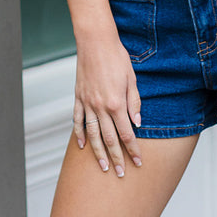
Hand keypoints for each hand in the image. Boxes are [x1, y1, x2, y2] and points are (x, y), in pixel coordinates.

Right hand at [72, 35, 142, 176]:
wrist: (95, 42)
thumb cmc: (116, 58)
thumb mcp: (132, 80)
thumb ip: (134, 103)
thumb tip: (137, 123)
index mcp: (116, 103)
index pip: (127, 134)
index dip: (134, 150)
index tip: (139, 162)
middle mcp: (100, 107)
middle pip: (110, 139)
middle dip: (117, 158)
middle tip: (121, 173)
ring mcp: (87, 104)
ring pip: (92, 135)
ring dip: (98, 153)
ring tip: (103, 167)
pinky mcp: (78, 98)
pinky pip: (77, 121)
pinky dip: (79, 135)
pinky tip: (82, 146)